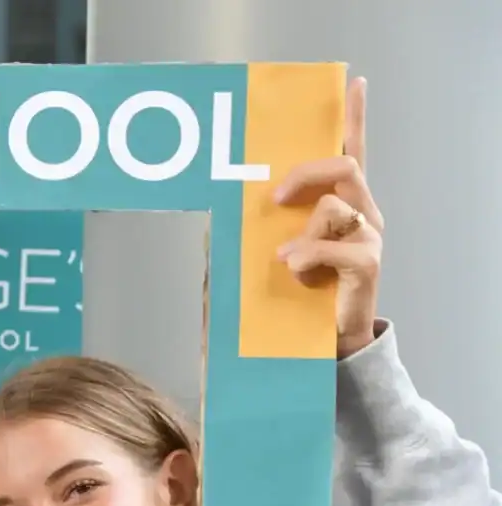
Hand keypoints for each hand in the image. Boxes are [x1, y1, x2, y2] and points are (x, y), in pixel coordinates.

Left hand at [274, 75, 384, 357]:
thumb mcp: (272, 253)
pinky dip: (308, 256)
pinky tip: (295, 270)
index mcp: (342, 203)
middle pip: (344, 166)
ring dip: (302, 231)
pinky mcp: (369, 263)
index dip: (353, 118)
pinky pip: (336, 245)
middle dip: (305, 173)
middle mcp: (363, 212)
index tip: (353, 84)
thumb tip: (215, 213)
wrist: (325, 342)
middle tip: (274, 198)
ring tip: (286, 260)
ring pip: (335, 206)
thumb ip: (257, 230)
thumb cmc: (298, 293)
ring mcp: (370, 236)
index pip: (351, 151)